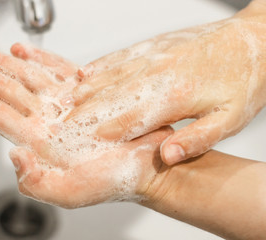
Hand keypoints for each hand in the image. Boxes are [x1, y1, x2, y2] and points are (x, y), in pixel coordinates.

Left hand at [0, 44, 172, 207]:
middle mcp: (48, 122)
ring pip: (25, 78)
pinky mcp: (85, 94)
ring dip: (2, 63)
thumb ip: (37, 184)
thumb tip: (15, 156)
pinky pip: (57, 71)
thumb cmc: (116, 182)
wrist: (148, 165)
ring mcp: (65, 106)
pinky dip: (40, 59)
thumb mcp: (73, 194)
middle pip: (4, 92)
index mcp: (40, 142)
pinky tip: (23, 52)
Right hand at [66, 6, 265, 164]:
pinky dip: (98, 68)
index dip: (105, 133)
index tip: (84, 143)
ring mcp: (152, 56)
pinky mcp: (151, 45)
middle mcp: (157, 74)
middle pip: (112, 98)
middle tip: (61, 125)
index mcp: (176, 95)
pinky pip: (118, 58)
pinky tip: (84, 74)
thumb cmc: (245, 78)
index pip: (130, 119)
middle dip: (85, 114)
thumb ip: (197, 139)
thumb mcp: (230, 119)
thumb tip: (168, 155)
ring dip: (85, 92)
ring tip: (64, 104)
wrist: (253, 38)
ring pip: (109, 77)